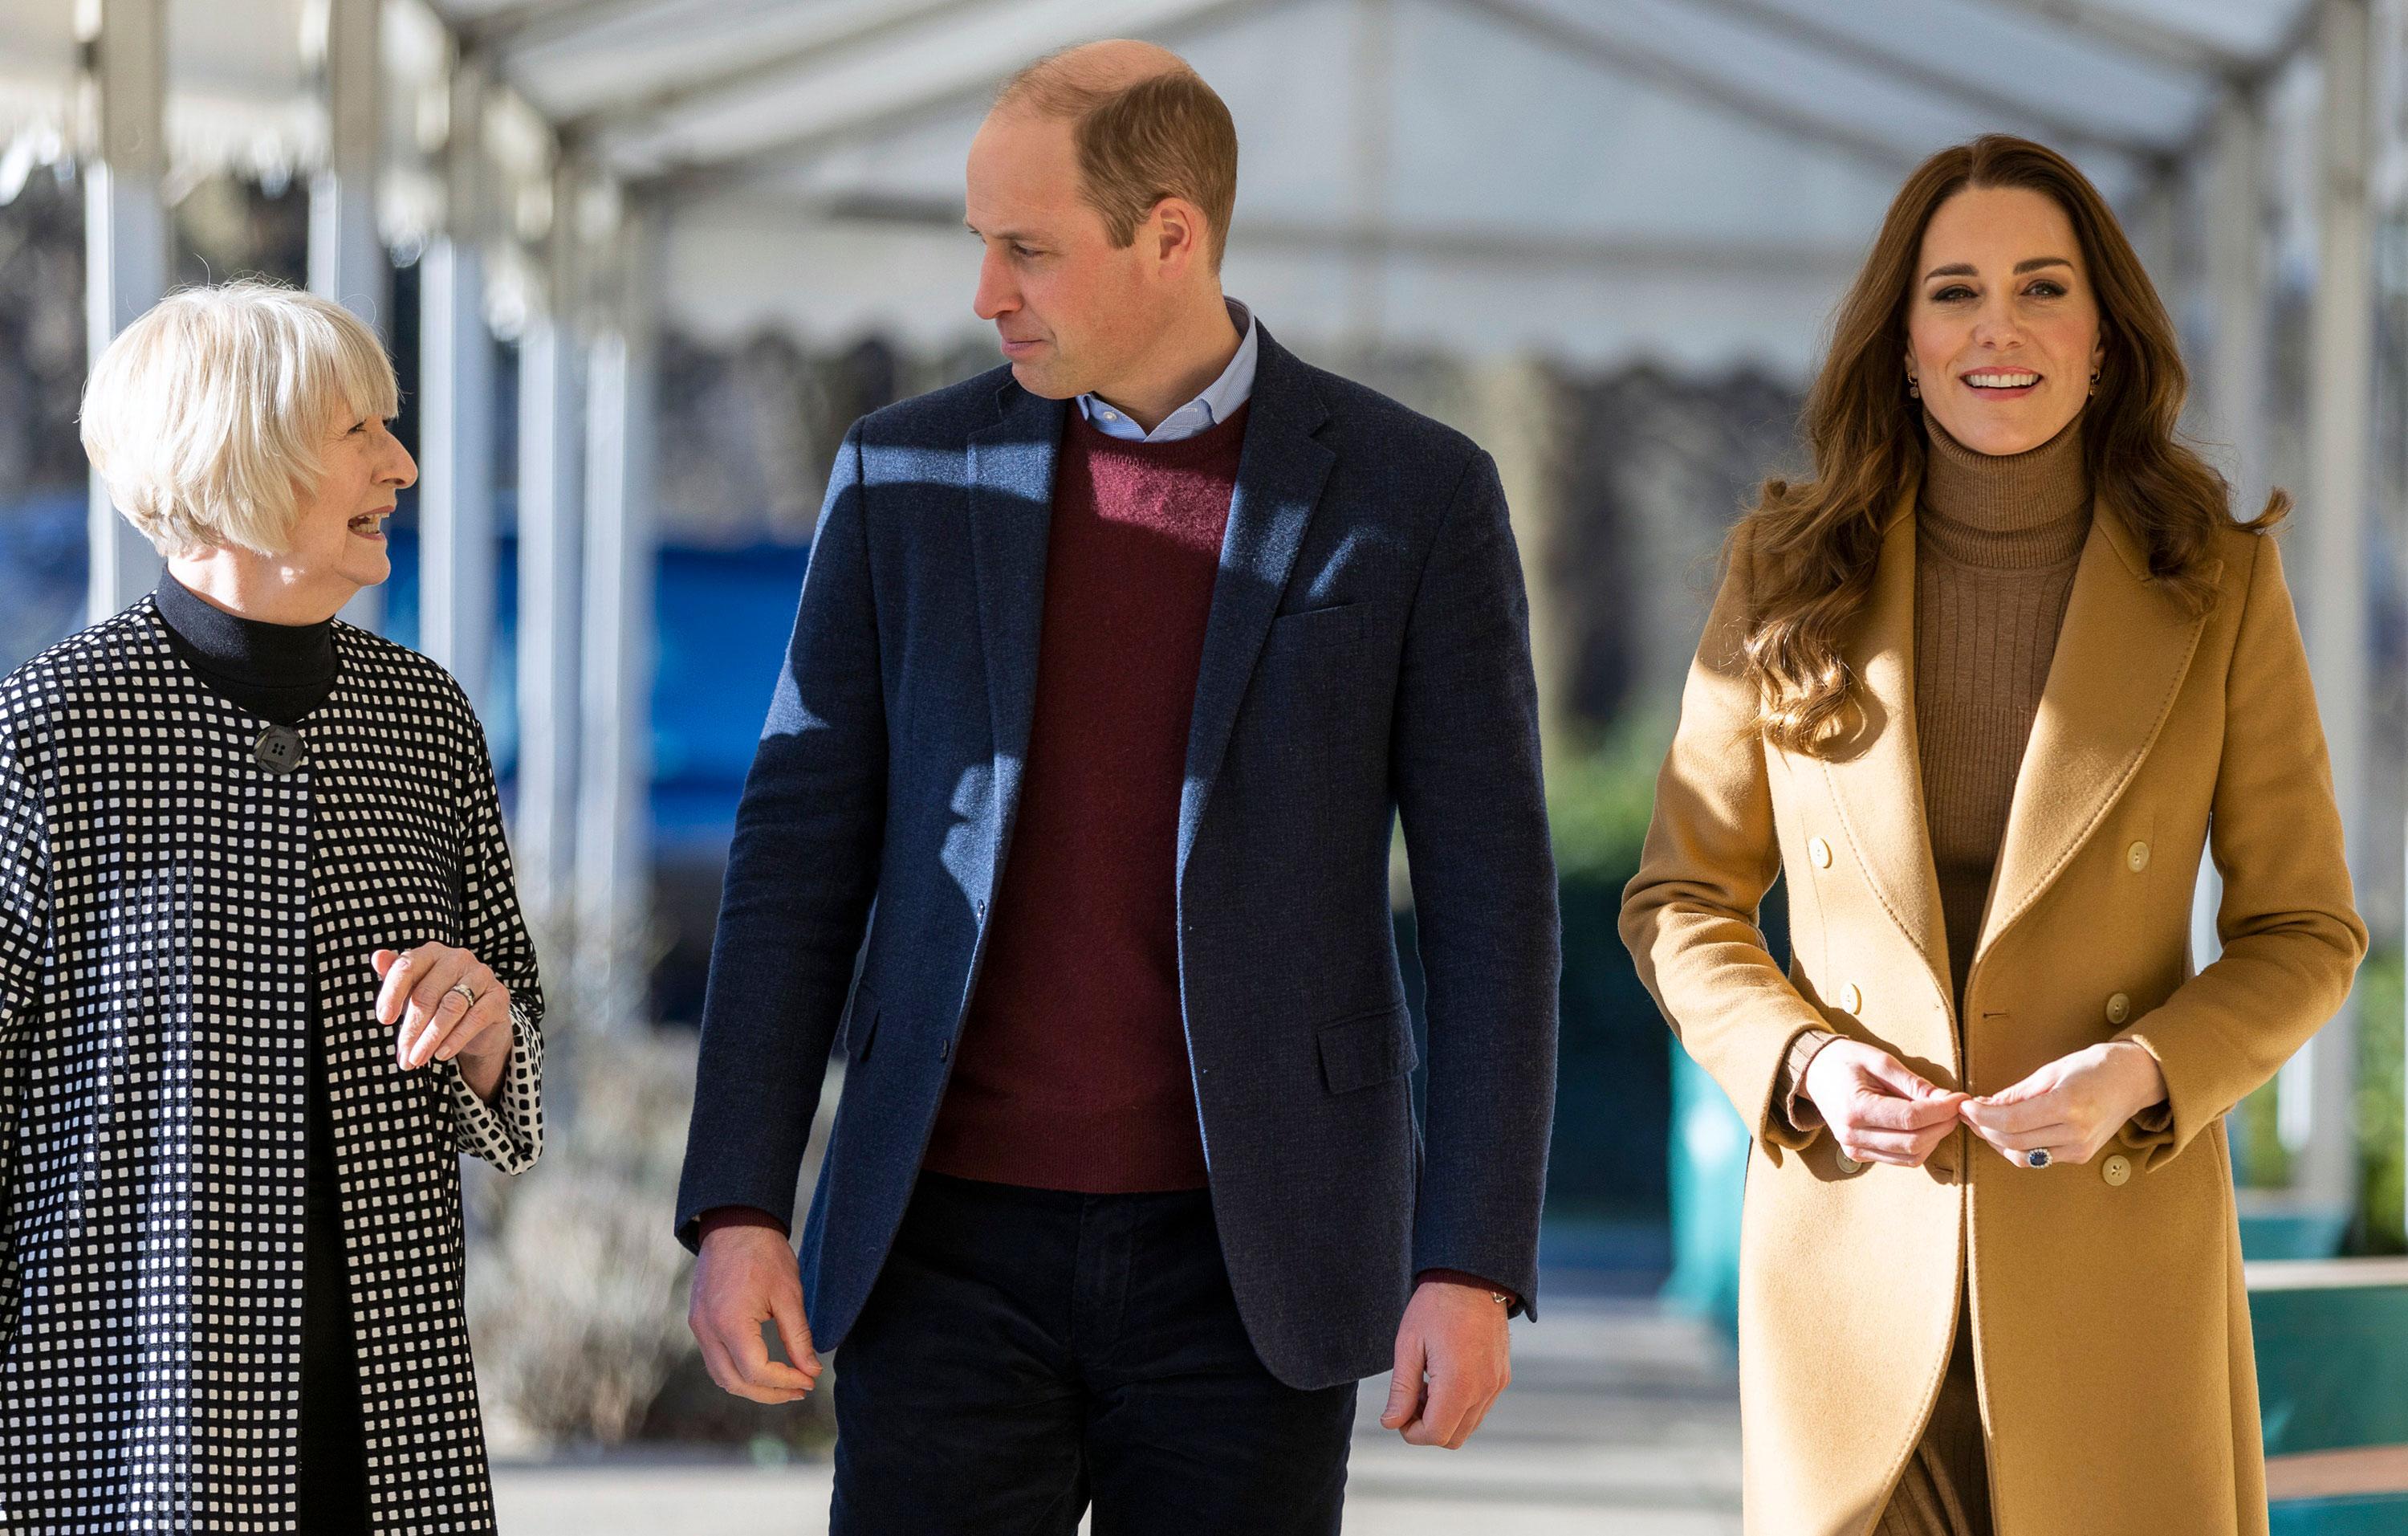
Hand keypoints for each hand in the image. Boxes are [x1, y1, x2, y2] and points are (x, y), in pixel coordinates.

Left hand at [372, 944, 512, 1097]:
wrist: (479, 1022)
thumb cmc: (438, 1002)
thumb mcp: (412, 992)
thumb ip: (394, 976)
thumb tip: (377, 957)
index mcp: (432, 952)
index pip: (407, 967)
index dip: (392, 993)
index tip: (383, 1020)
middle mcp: (458, 958)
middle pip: (428, 993)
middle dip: (412, 1028)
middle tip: (403, 1054)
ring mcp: (481, 975)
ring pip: (451, 1007)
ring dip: (430, 1038)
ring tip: (416, 1060)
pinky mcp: (498, 996)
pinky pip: (475, 1018)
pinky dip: (455, 1039)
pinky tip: (441, 1054)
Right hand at [690, 1223, 820, 1403]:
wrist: (735, 1223)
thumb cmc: (765, 1254)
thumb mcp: (789, 1295)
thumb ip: (799, 1338)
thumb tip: (811, 1372)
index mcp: (730, 1322)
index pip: (756, 1371)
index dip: (785, 1382)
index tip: (809, 1380)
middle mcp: (707, 1329)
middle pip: (734, 1382)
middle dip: (769, 1394)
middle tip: (799, 1390)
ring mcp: (698, 1326)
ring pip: (721, 1375)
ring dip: (751, 1387)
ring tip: (784, 1384)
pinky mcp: (698, 1321)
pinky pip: (714, 1359)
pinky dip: (737, 1371)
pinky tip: (762, 1368)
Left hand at [1379, 1277, 1510, 1448]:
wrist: (1472, 1278)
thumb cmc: (1436, 1306)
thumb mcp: (1409, 1345)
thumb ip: (1401, 1390)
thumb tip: (1391, 1423)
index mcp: (1458, 1384)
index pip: (1435, 1434)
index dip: (1411, 1432)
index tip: (1398, 1414)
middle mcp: (1483, 1390)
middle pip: (1453, 1438)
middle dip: (1427, 1428)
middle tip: (1411, 1398)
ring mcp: (1496, 1385)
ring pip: (1468, 1426)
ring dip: (1444, 1418)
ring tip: (1426, 1385)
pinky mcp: (1501, 1377)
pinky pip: (1480, 1408)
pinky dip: (1460, 1406)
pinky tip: (1444, 1379)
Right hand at [1800, 1039, 1965, 1167]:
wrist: (1814, 1072)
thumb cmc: (1846, 1061)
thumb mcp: (1880, 1061)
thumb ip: (1914, 1084)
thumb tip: (1948, 1100)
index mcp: (1856, 1108)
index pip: (1911, 1119)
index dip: (1942, 1111)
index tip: (1960, 1098)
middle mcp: (1852, 1135)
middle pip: (1914, 1143)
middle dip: (1943, 1126)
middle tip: (1955, 1107)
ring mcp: (1854, 1148)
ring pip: (1910, 1157)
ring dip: (1934, 1139)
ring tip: (1941, 1116)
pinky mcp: (1859, 1154)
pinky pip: (1900, 1159)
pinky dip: (1919, 1146)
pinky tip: (1924, 1127)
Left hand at [1959, 1041, 2167, 1168]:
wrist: (2133, 1080)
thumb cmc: (2093, 1067)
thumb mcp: (2051, 1071)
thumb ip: (2017, 1093)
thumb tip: (1984, 1105)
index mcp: (2068, 1105)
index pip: (2011, 1121)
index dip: (1981, 1117)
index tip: (1965, 1107)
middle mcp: (2076, 1133)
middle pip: (2013, 1141)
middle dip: (1983, 1129)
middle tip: (1968, 1114)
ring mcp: (2080, 1149)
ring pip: (2023, 1157)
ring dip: (1997, 1142)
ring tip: (1982, 1124)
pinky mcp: (2080, 1157)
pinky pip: (2038, 1159)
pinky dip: (2017, 1148)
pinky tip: (2006, 1132)